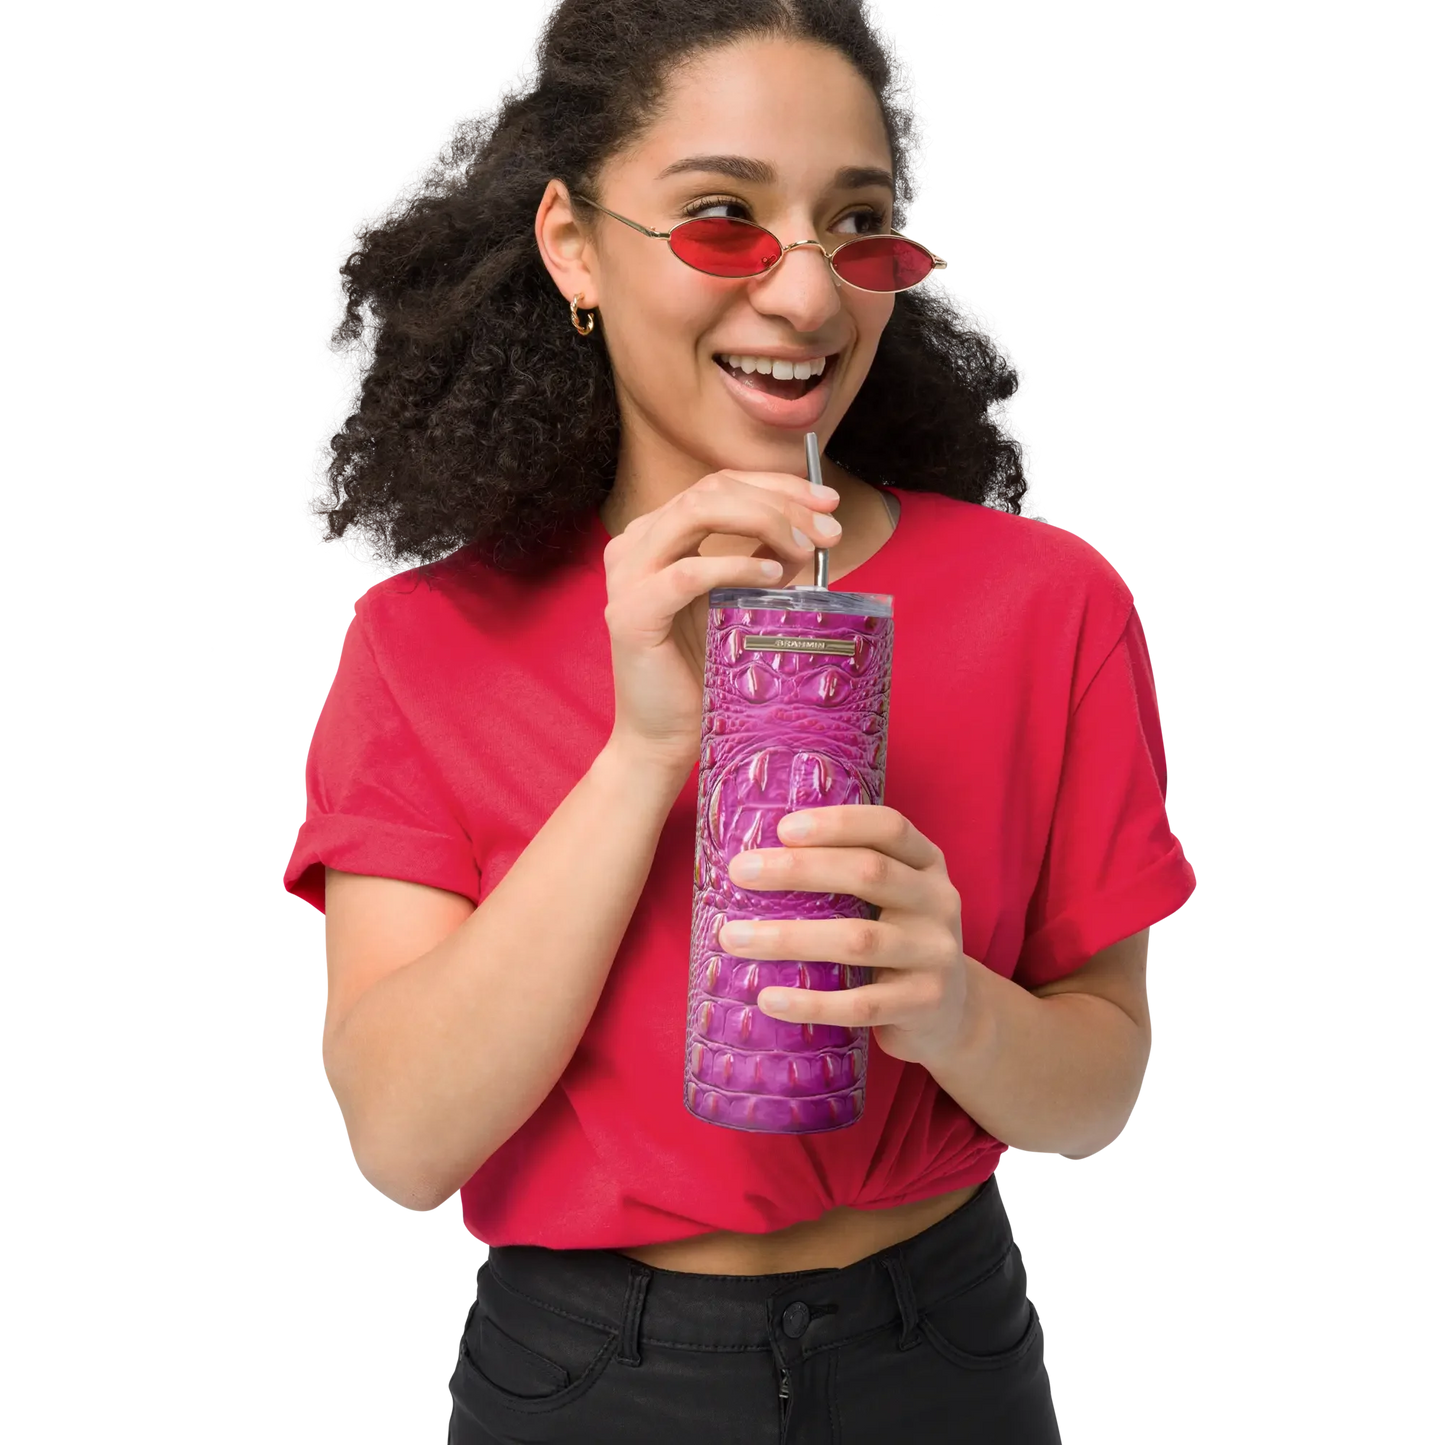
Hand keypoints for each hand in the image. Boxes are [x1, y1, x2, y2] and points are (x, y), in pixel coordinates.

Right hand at [602, 469, 840, 773]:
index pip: (719, 484)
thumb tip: (810, 533)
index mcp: (656, 535)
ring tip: (807, 550)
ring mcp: (627, 577)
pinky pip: (689, 572)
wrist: (664, 737)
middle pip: (712, 490)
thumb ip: (762, 561)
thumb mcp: (738, 603)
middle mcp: (633, 545)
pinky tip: (773, 576)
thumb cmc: (701, 674)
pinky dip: (736, 566)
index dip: (778, 485)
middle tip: (829, 531)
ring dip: (764, 522)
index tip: (829, 502)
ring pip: (697, 513)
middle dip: (780, 502)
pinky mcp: (630, 614)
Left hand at [722, 805, 972, 1068]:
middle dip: (798, 869)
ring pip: (858, 940)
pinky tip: (769, 998)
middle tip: (740, 872)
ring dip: (788, 938)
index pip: (889, 827)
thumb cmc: (896, 940)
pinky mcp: (923, 1004)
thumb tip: (757, 859)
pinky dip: (810, 1002)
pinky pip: (860, 1004)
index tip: (782, 828)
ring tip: (733, 938)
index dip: (838, 823)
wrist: (952, 1014)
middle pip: (869, 873)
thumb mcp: (890, 898)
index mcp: (927, 864)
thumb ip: (848, 875)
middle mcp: (938, 902)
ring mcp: (935, 954)